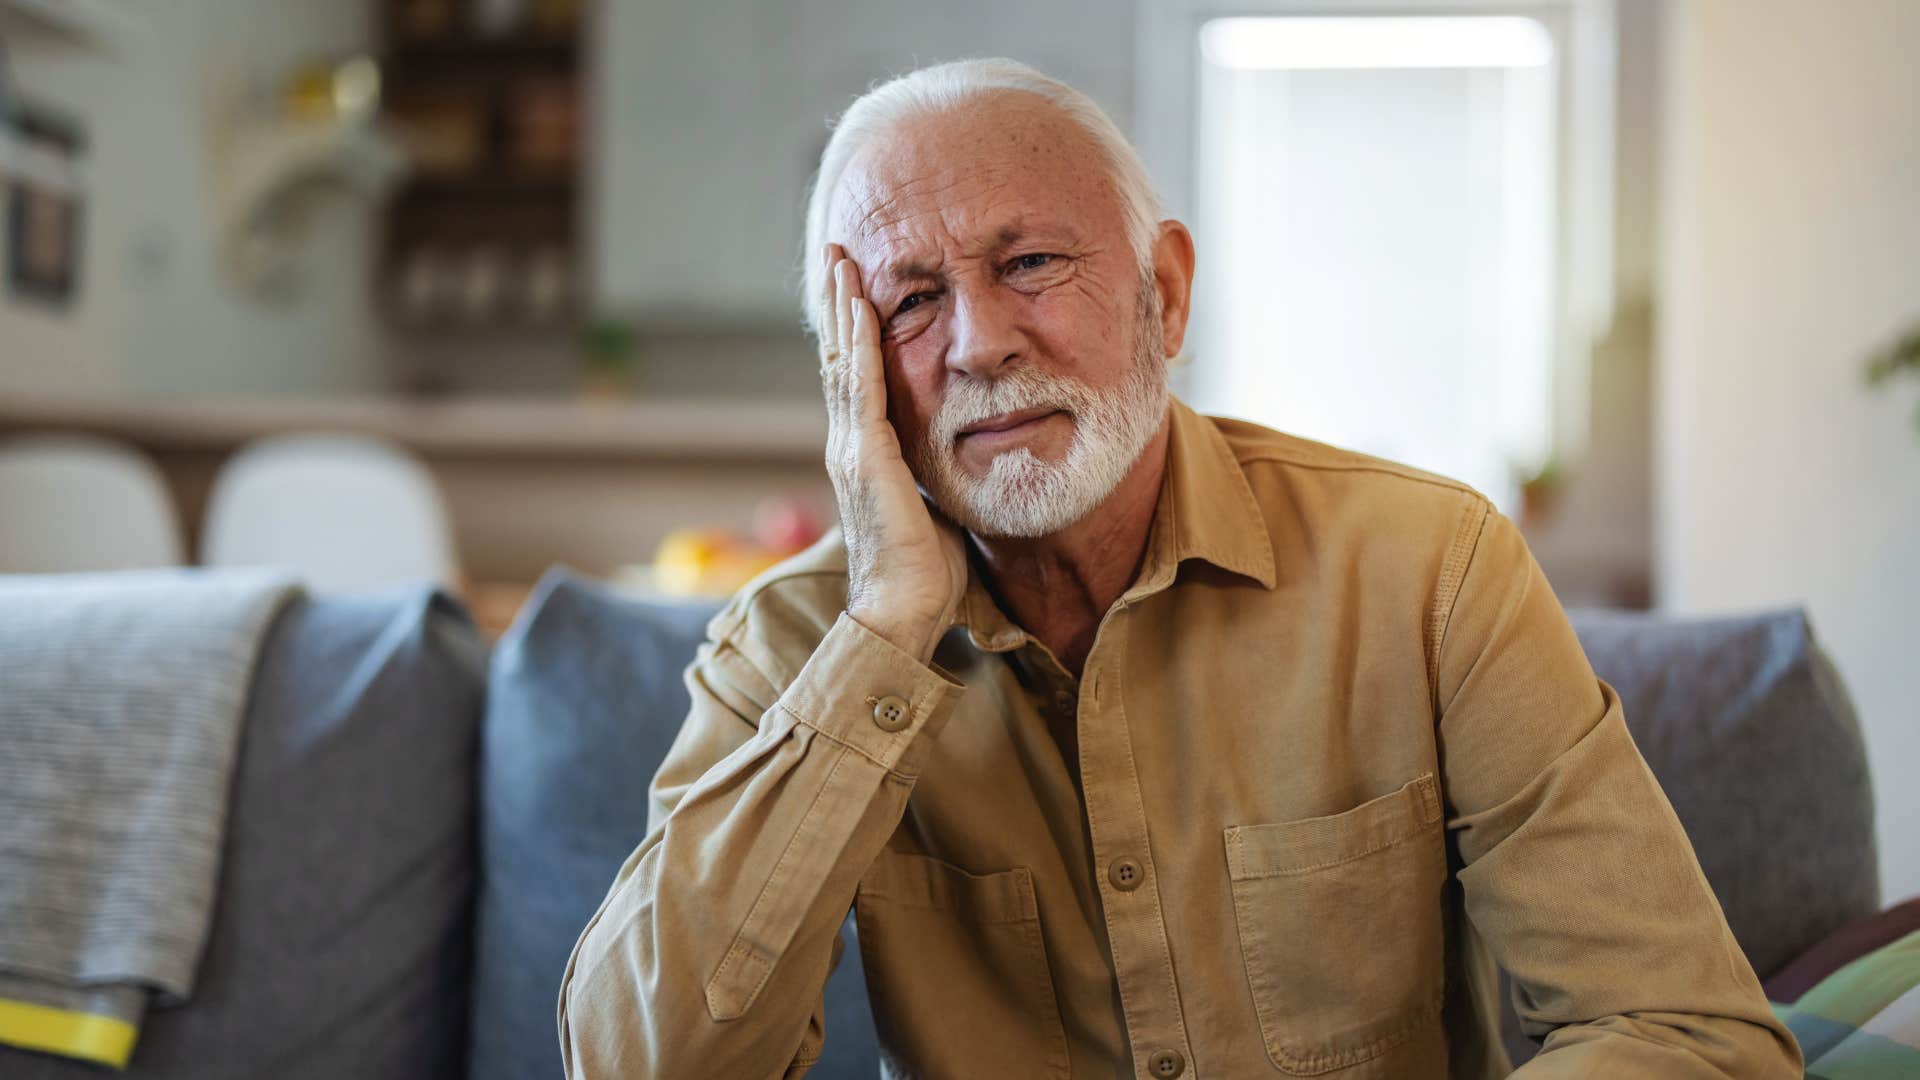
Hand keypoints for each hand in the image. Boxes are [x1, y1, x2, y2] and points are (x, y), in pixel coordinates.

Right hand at [818, 244, 966, 663]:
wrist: (904, 610)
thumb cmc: (927, 569)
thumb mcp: (937, 500)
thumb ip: (939, 467)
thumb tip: (969, 442)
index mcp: (867, 451)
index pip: (857, 375)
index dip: (854, 329)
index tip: (855, 285)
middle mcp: (850, 442)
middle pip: (839, 355)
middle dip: (838, 302)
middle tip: (836, 251)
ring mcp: (852, 448)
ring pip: (843, 361)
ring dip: (842, 307)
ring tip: (839, 260)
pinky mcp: (865, 458)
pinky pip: (860, 387)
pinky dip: (858, 344)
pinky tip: (860, 308)